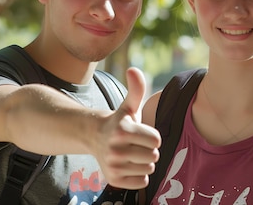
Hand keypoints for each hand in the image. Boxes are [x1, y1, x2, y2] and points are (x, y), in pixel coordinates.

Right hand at [96, 67, 160, 188]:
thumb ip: (136, 89)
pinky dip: (139, 176)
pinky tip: (129, 166)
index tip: (142, 133)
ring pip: (149, 169)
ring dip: (145, 163)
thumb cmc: (119, 122)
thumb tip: (133, 70)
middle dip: (149, 150)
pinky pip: (142, 182)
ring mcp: (113, 166)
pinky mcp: (113, 180)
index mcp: (123, 130)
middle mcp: (116, 149)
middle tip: (136, 144)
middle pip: (154, 156)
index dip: (152, 136)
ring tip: (132, 154)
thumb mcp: (129, 106)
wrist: (95, 138)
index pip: (156, 140)